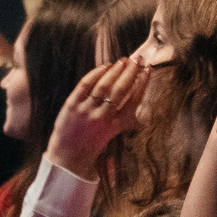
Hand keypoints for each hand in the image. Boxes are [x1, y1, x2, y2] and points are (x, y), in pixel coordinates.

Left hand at [49, 56, 152, 179]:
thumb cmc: (92, 144)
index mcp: (116, 126)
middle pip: (121, 90)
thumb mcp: (112, 133)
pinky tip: (105, 66)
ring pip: (104, 85)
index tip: (148, 71)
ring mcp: (86, 111)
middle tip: (138, 59)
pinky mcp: (72, 106)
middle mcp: (103, 118)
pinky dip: (96, 73)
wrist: (68, 157)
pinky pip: (85, 85)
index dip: (142, 83)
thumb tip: (133, 92)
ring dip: (116, 70)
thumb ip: (122, 116)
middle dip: (131, 72)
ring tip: (123, 60)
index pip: (134, 100)